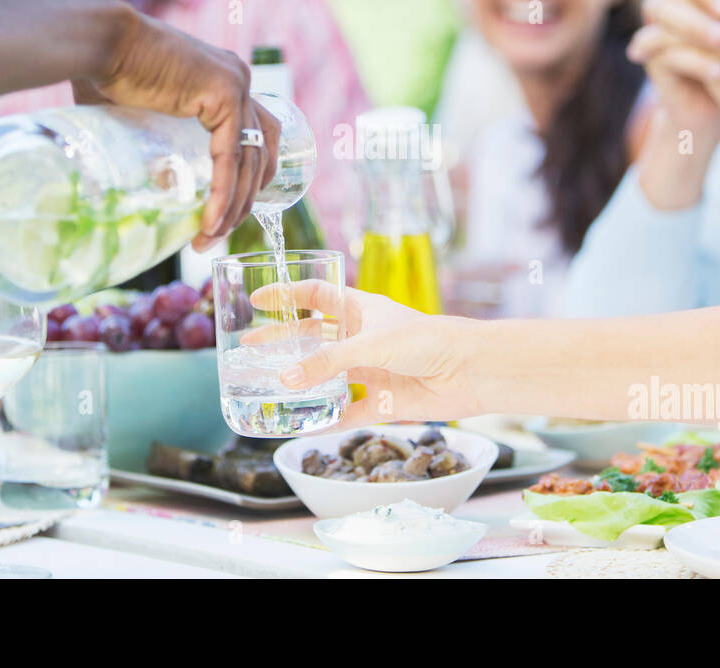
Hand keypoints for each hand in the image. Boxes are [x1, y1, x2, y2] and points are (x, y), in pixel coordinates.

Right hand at [90, 8, 279, 249]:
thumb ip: (154, 142)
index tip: (226, 212)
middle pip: (259, 152)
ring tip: (208, 240)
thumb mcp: (141, 115)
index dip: (247, 177)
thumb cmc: (104, 71)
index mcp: (223, 82)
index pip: (254, 137)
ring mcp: (236, 84)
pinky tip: (210, 223)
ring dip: (233, 206)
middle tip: (216, 233)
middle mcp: (237, 80)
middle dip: (244, 200)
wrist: (97, 41)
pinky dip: (223, 192)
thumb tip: (145, 183)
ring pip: (249, 160)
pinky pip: (231, 156)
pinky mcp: (224, 93)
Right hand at [254, 281, 483, 427]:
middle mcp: (363, 337)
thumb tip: (286, 378)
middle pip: (314, 338)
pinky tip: (303, 425)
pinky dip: (327, 419)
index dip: (288, 294)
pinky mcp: (383, 400)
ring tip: (268, 387)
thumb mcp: (371, 344)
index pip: (316, 295)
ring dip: (301, 382)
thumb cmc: (427, 340)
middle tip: (249, 348)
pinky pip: (348, 411)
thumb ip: (327, 361)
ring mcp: (372, 369)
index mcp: (361, 309)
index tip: (258, 299)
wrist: (469, 371)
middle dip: (283, 341)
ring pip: (328, 376)